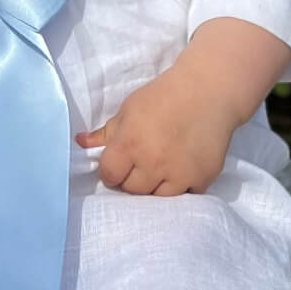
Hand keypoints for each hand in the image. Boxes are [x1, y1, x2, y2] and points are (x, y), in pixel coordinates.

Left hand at [75, 67, 236, 195]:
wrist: (208, 91)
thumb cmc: (164, 96)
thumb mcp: (129, 108)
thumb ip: (106, 132)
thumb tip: (81, 144)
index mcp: (129, 144)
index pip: (109, 176)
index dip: (111, 169)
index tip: (119, 161)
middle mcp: (152, 163)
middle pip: (131, 190)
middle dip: (132, 178)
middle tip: (142, 161)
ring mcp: (178, 175)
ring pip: (156, 198)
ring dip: (155, 186)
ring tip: (161, 167)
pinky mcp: (201, 179)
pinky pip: (184, 196)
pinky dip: (181, 187)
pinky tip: (181, 169)